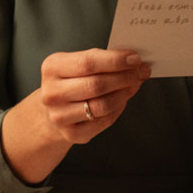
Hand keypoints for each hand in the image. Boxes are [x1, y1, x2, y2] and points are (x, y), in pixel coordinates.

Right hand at [1, 48, 150, 184]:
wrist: (54, 107)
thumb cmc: (72, 80)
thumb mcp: (78, 62)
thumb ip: (103, 60)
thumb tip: (134, 61)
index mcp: (52, 67)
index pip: (88, 62)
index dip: (115, 60)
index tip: (135, 58)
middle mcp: (51, 93)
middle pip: (96, 85)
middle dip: (125, 77)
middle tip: (141, 72)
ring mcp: (59, 116)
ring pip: (102, 105)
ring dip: (124, 94)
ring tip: (134, 85)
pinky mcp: (70, 134)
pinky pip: (104, 120)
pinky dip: (118, 108)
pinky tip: (122, 99)